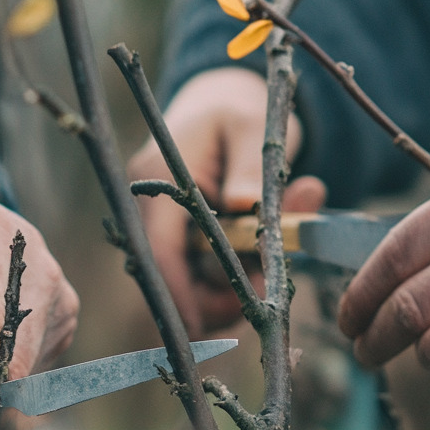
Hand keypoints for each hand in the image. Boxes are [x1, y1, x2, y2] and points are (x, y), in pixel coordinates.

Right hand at [128, 67, 325, 334]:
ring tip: (277, 256)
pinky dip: (235, 273)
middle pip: (171, 275)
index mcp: (158, 177)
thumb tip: (245, 203)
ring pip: (190, 279)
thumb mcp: (252, 127)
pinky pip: (202, 271)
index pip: (160, 250)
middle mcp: (152, 205)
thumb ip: (250, 165)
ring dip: (234, 281)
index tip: (201, 327)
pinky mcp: (180, 236)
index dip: (178, 293)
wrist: (226, 102)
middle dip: (219, 293)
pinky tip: (265, 256)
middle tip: (269, 285)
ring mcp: (163, 223)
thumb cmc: (239, 109)